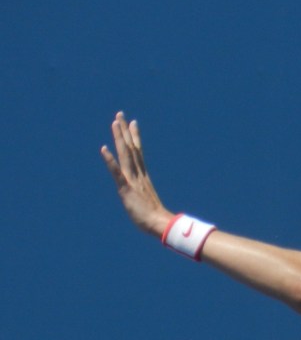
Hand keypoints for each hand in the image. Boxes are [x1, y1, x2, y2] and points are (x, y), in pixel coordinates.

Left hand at [100, 112, 173, 236]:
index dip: (134, 137)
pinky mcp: (126, 189)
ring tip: (114, 122)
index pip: (138, 153)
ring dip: (119, 138)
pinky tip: (103, 149)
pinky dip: (110, 160)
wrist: (159, 225)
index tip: (133, 122)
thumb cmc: (157, 220)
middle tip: (120, 114)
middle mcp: (138, 175)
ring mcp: (132, 180)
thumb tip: (156, 202)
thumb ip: (150, 199)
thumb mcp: (151, 205)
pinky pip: (116, 172)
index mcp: (143, 177)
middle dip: (125, 131)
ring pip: (125, 155)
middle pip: (130, 148)